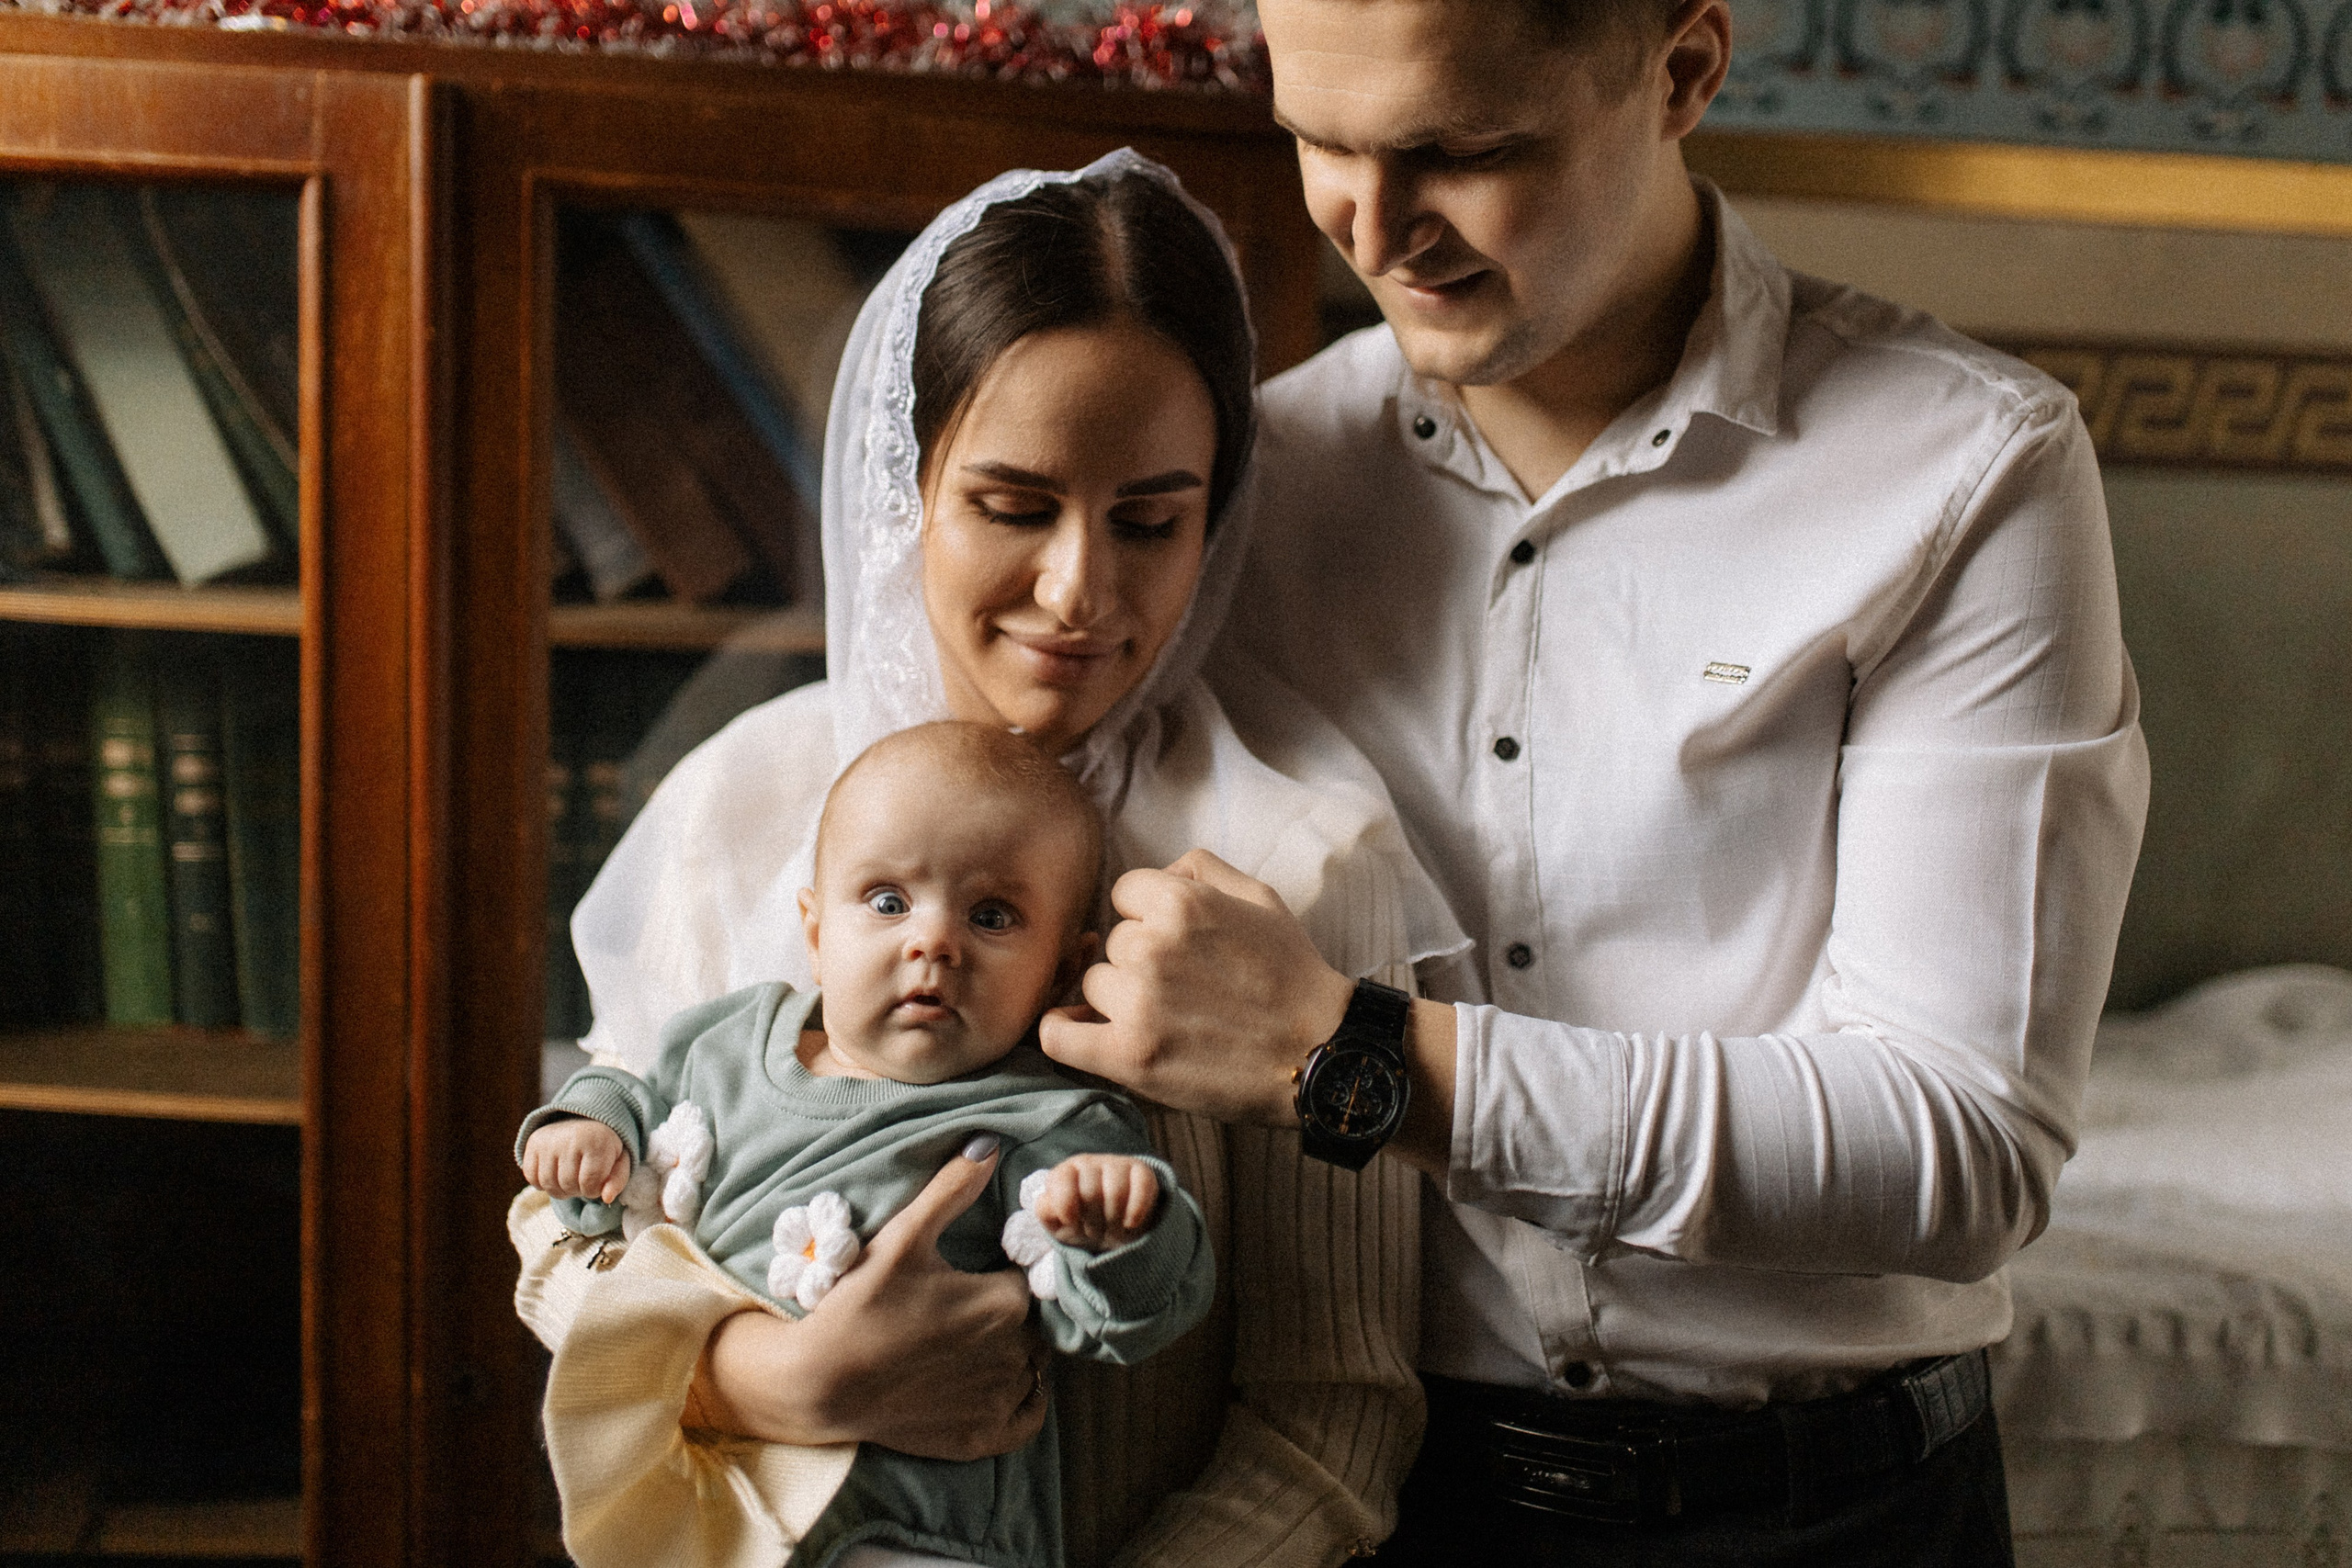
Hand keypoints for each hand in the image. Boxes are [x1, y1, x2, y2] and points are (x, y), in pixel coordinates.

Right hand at [521, 1118, 629, 1203]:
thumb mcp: (620, 1160)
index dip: (594, 1190)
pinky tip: (555, 1173)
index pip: (589, 1184)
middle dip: (577, 1190)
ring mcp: (549, 1139)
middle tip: (583, 1179)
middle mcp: (570, 1138)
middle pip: (567, 1185)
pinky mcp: (533, 1142)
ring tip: (570, 1179)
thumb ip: (618, 1180)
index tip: (598, 1181)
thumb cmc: (604, 1145)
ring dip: (560, 1190)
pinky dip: (541, 1183)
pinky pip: (531, 1177)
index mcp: (596, 1141)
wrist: (584, 1118)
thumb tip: (607, 1198)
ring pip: (548, 1184)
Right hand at [688, 1137, 1048, 1460]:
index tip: (971, 1277)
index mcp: (1006, 1301)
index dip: (1001, 1276)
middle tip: (958, 1313)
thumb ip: (953, 1188)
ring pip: (1031, 1368)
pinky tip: (989, 1385)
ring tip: (963, 1348)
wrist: (819, 1381)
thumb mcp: (905, 1236)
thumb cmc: (861, 1303)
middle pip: (1031, 1326)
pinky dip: (1019, 1402)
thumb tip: (989, 1142)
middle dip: (1005, 1317)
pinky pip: (1027, 1417)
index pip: (1027, 1281)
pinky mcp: (983, 1438)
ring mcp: (1000, 1400)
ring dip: (1012, 1357)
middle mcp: (1016, 1353)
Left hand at [1033, 1154, 1158, 1249]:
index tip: (1070, 1221)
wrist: (1110, 1230)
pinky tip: (1130, 1223)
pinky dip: (1136, 1211)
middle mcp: (1090, 1163)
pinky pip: (1142, 1187)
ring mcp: (1117, 1165)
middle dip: (1092, 1221)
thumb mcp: (1056, 1223)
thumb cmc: (1080, 1224)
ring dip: (1113, 1220)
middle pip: (1091, 1192)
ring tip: (1111, 1228)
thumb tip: (1050, 1201)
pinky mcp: (1142, 1172)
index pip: (1061, 1181)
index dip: (1065, 1205)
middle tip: (1094, 1230)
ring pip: (1116, 1192)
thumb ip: (1046, 1211)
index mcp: (1065, 1172)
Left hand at [1039, 849, 1355, 1125]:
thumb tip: (1158, 874)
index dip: (1148, 917)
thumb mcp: (1258, 896)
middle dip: (1139, 961)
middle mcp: (1152, 947)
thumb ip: (1199, 868)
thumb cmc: (1292, 975)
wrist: (1319, 1053)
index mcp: (1180, 901)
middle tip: (1184, 987)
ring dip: (1118, 1000)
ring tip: (1166, 1017)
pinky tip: (1084, 1032)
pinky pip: (1058, 1037)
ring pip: (1093, 985)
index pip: (1123, 894)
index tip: (1175, 944)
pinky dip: (1063, 1033)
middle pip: (1111, 943)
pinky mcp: (1130, 1057)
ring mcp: (1137, 1003)